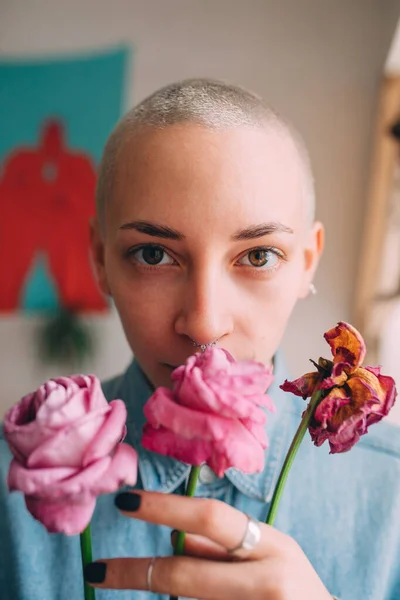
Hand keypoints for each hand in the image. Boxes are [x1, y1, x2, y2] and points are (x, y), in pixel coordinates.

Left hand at [85, 490, 331, 599]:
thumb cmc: (297, 593)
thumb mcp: (272, 558)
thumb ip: (224, 547)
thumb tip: (175, 537)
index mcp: (273, 545)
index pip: (209, 517)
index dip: (163, 507)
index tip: (124, 501)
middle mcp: (269, 579)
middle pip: (185, 575)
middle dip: (134, 573)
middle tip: (98, 570)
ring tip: (199, 593)